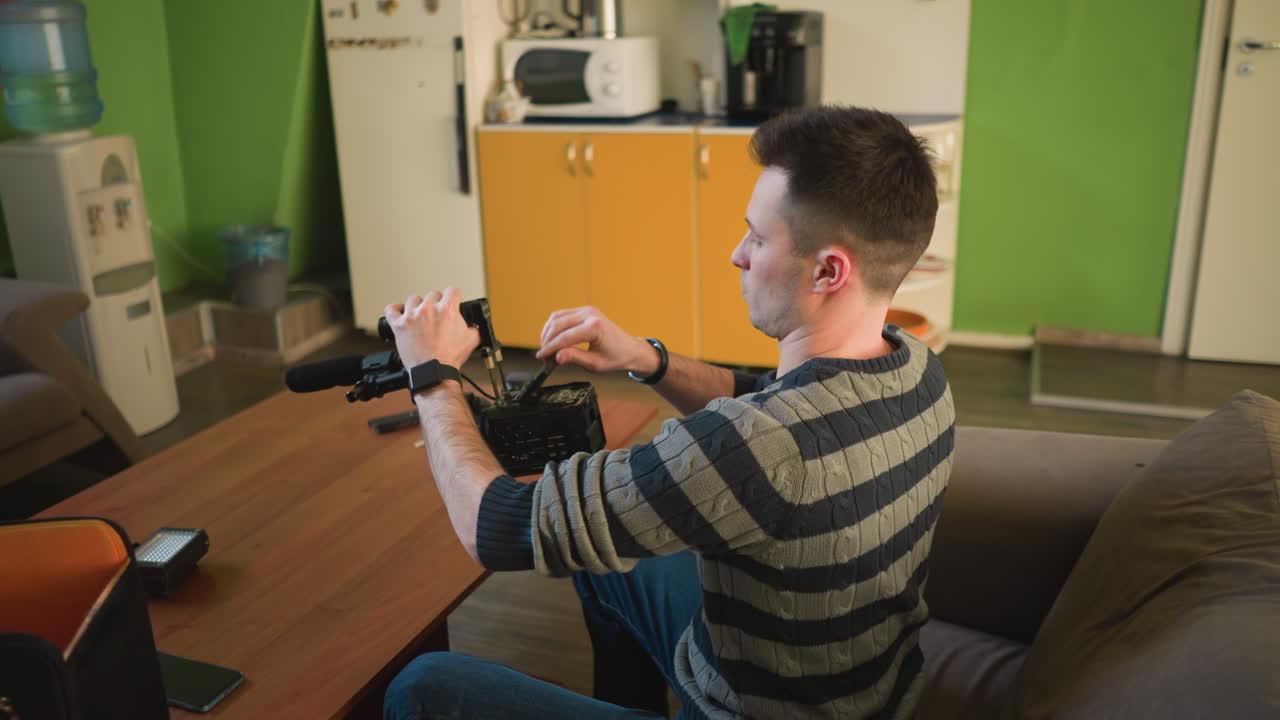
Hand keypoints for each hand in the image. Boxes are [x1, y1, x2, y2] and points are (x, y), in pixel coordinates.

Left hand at [384, 287, 479, 370]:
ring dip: (417, 307)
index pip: (452, 290)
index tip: (452, 302)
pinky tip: (401, 314)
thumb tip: (476, 324)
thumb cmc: (449, 358)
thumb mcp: (471, 340)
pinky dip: (395, 310)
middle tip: (437, 317)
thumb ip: (475, 327)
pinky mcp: (398, 325)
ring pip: (413, 299)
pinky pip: (391, 309)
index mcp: (447, 310)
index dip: (453, 297)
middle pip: (432, 294)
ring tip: (420, 317)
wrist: (434, 372)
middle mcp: (428, 309)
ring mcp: (411, 316)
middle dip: (436, 304)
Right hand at [535, 306, 654, 374]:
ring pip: (556, 318)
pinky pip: (562, 315)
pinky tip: (552, 339)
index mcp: (595, 327)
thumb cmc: (616, 357)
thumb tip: (556, 357)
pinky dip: (554, 327)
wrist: (629, 349)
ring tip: (547, 350)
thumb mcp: (595, 363)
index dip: (550, 349)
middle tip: (544, 357)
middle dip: (547, 341)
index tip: (541, 357)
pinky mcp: (584, 310)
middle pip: (558, 325)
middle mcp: (590, 314)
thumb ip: (574, 358)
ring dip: (548, 333)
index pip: (565, 337)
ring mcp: (587, 310)